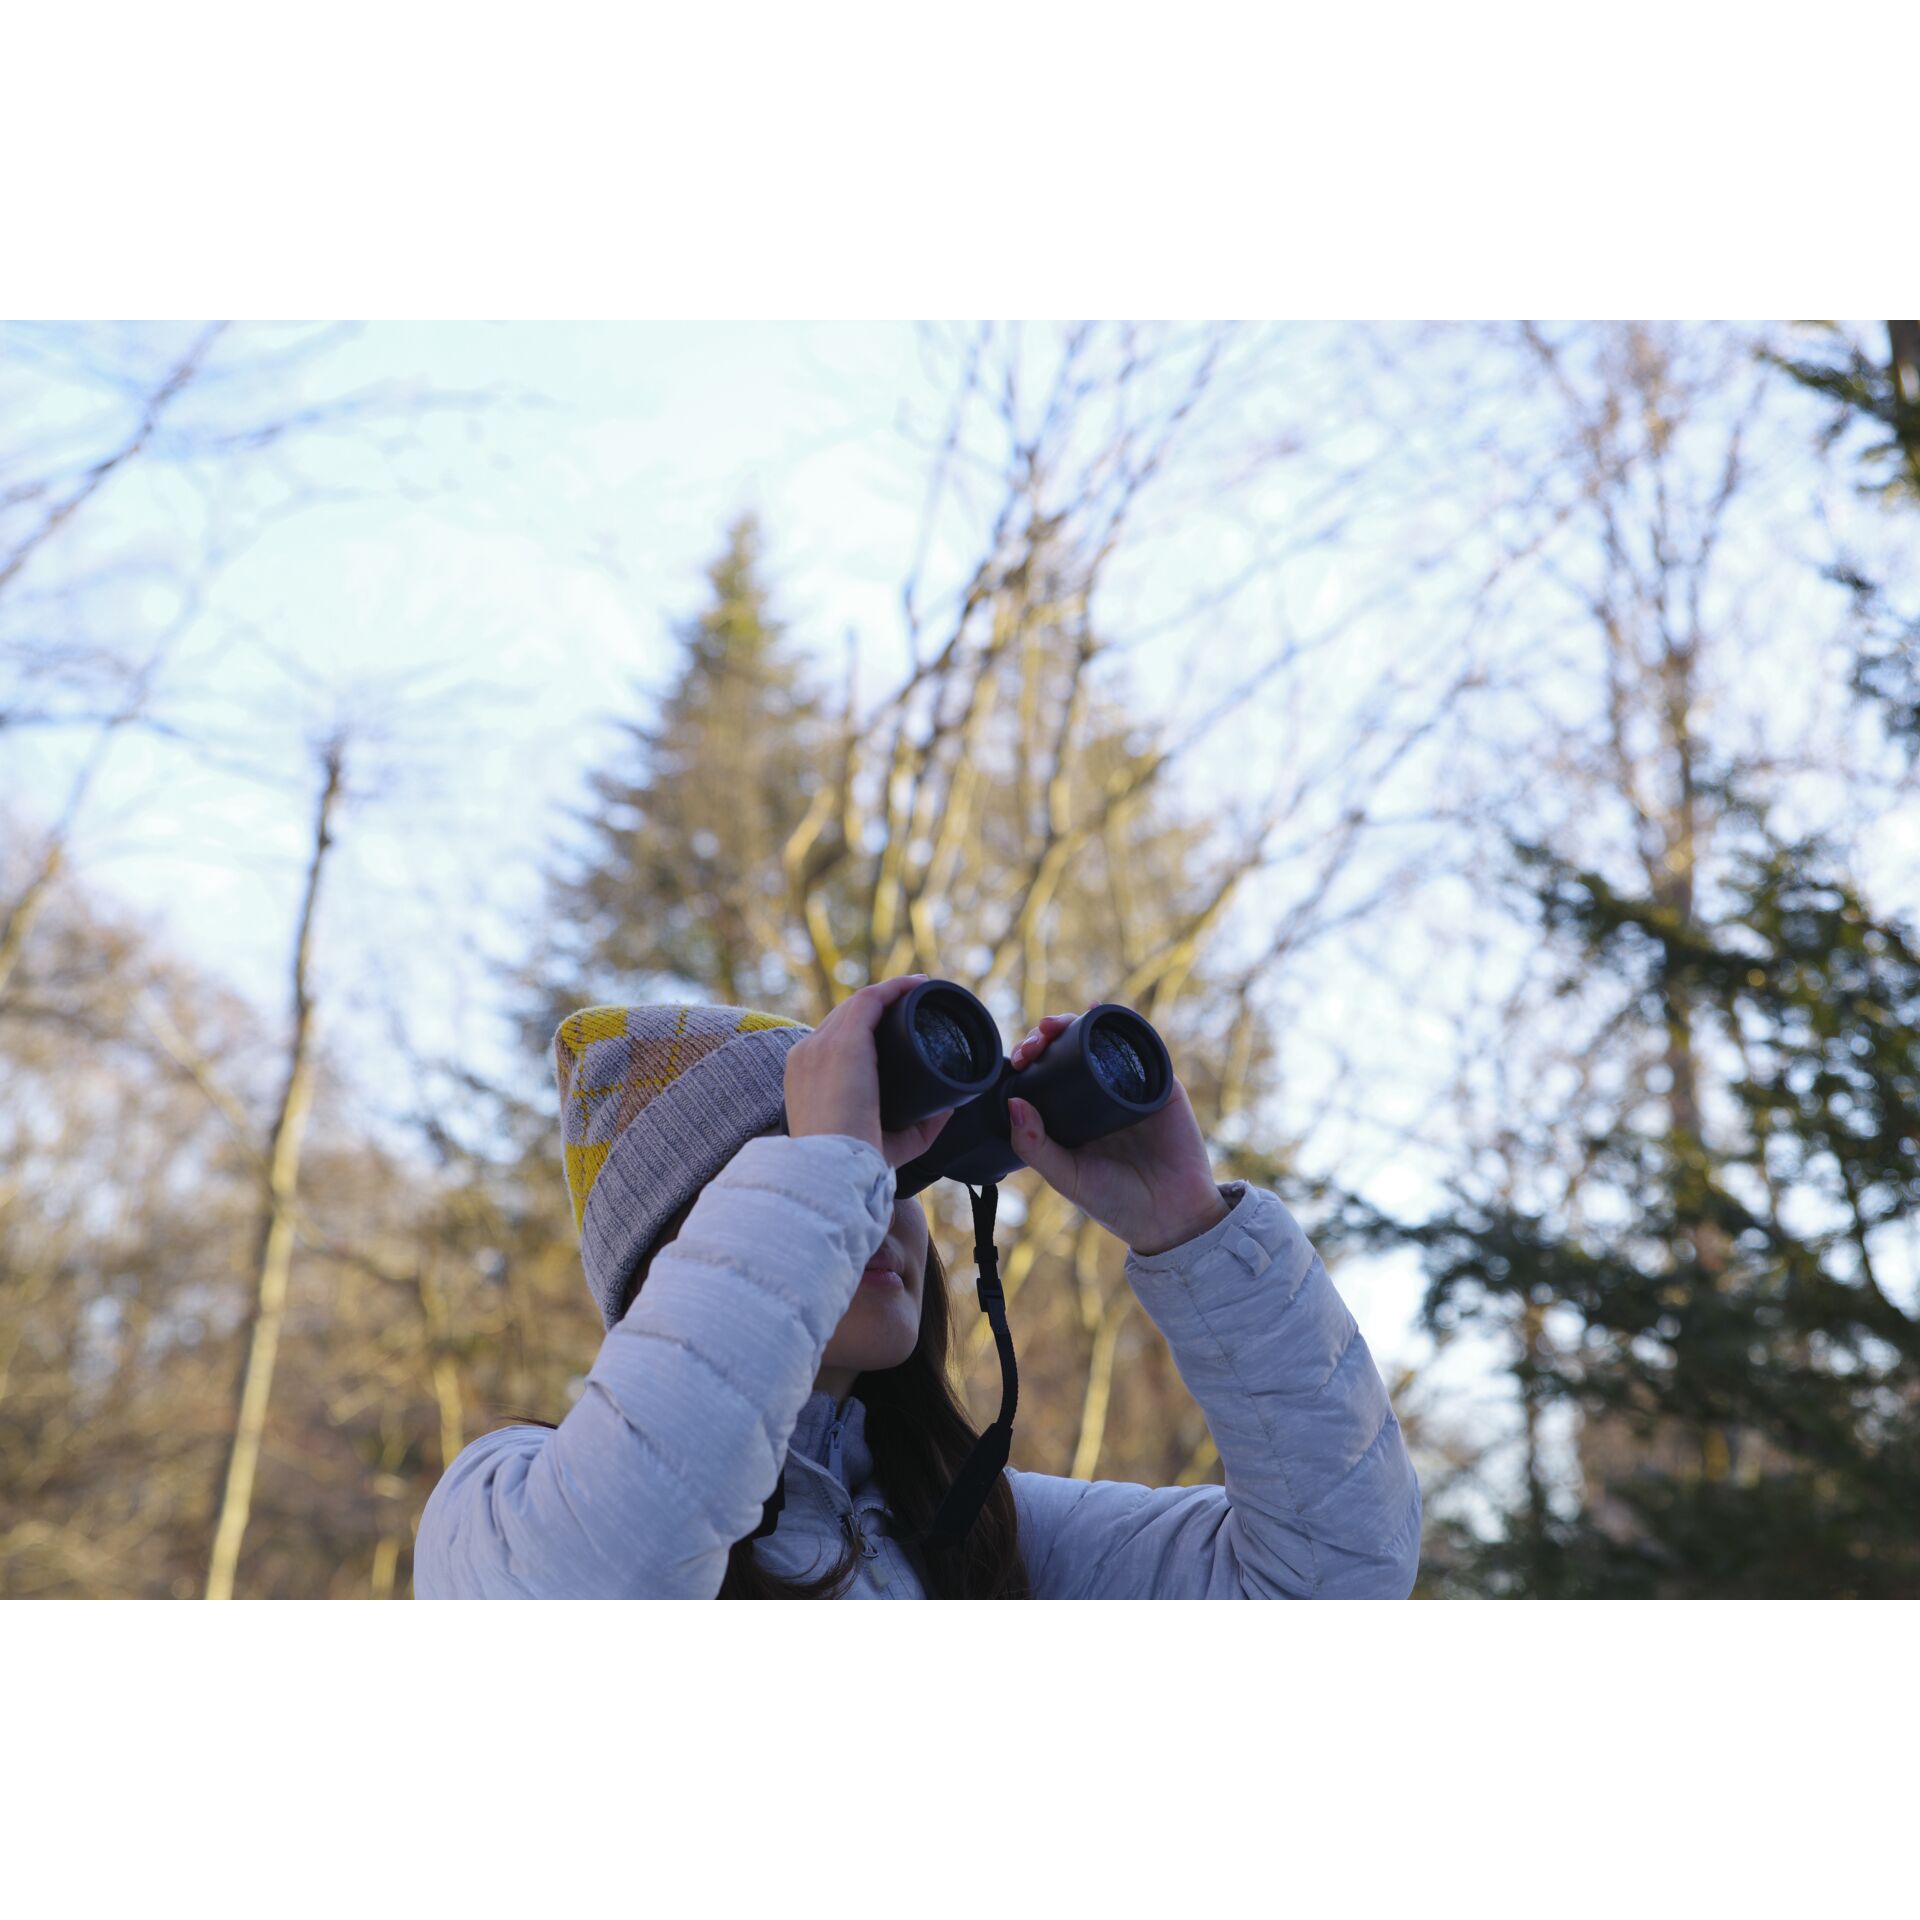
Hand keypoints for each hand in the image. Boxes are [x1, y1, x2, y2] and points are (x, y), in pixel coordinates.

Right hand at [785, 974, 957, 1170]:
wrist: (834, 1170)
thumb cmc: (857, 1163)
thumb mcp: (891, 1142)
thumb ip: (920, 1126)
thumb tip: (950, 1108)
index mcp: (806, 1076)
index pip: (833, 1039)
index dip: (865, 1026)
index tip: (896, 1023)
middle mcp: (808, 1054)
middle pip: (846, 1016)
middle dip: (880, 1005)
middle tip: (915, 1001)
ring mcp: (822, 1045)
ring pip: (858, 1004)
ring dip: (891, 991)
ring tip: (921, 988)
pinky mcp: (844, 1041)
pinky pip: (870, 1000)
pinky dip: (896, 988)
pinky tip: (918, 985)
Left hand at [1006, 1010, 1227, 1256]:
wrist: (1172, 1217)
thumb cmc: (1116, 1202)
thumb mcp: (1067, 1177)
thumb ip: (1035, 1146)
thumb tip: (1012, 1102)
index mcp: (1071, 1114)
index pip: (1044, 1073)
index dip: (1028, 1058)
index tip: (1017, 1059)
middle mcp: (1097, 1094)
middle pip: (1067, 1049)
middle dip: (1045, 1036)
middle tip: (1034, 1043)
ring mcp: (1129, 1086)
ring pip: (1099, 1041)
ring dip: (1076, 1024)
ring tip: (1056, 1026)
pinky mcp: (1159, 1084)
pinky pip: (1141, 1047)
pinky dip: (1121, 1027)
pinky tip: (1101, 1015)